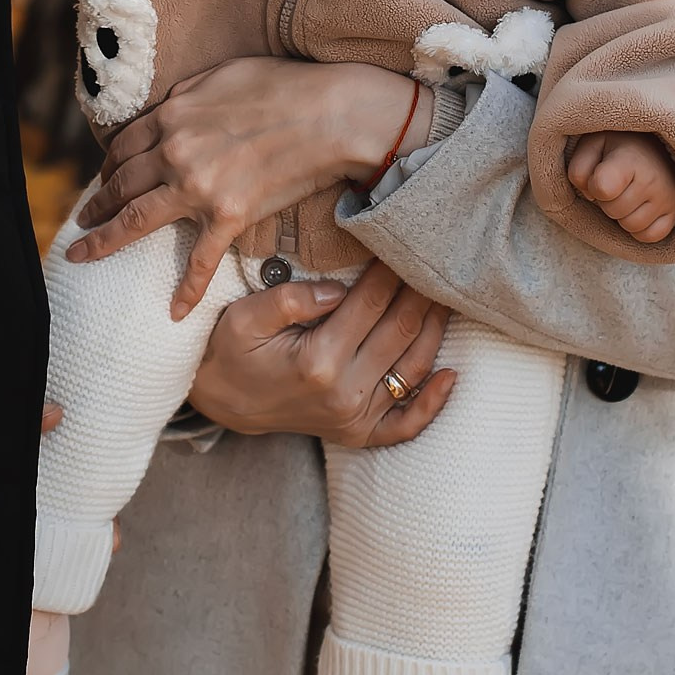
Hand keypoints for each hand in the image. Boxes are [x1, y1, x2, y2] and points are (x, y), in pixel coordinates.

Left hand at [68, 60, 423, 313]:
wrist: (333, 114)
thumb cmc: (284, 86)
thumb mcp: (222, 73)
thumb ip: (187, 94)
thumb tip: (169, 109)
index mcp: (171, 115)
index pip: (123, 145)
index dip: (108, 165)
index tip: (103, 179)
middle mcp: (174, 152)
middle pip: (119, 183)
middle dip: (94, 203)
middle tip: (81, 219)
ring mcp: (198, 187)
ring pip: (136, 220)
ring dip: (105, 240)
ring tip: (84, 254)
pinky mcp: (229, 215)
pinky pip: (199, 259)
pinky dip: (186, 288)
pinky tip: (174, 312)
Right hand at [189, 259, 456, 449]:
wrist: (222, 402)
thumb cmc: (232, 352)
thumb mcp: (245, 316)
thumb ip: (292, 299)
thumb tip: (340, 288)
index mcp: (318, 362)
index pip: (371, 303)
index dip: (392, 269)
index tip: (404, 242)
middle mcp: (344, 393)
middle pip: (401, 329)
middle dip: (421, 290)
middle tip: (435, 258)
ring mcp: (355, 418)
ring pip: (413, 367)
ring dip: (437, 329)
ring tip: (447, 295)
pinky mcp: (358, 432)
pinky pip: (406, 423)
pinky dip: (433, 403)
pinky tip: (451, 375)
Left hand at [565, 132, 674, 244]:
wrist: (652, 146)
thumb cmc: (616, 147)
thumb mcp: (591, 145)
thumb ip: (579, 168)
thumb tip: (589, 195)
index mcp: (630, 158)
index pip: (602, 189)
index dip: (592, 186)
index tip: (600, 173)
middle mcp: (653, 179)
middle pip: (613, 211)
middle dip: (607, 201)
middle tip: (616, 184)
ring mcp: (668, 197)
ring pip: (630, 226)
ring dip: (623, 215)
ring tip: (628, 194)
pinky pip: (648, 236)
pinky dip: (639, 228)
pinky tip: (639, 208)